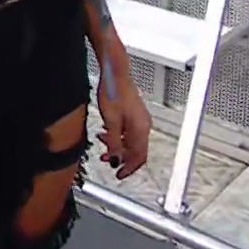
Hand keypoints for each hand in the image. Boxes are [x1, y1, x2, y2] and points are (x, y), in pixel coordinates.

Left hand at [94, 42, 150, 180]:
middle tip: (111, 164)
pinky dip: (118, 138)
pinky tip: (107, 135)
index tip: (120, 175)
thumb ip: (113, 143)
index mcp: (141, 129)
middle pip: (136, 151)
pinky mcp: (134, 114)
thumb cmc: (113, 92)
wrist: (115, 73)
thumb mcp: (110, 122)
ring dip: (118, 148)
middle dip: (122, 159)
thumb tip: (116, 159)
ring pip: (131, 142)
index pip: (139, 157)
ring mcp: (139, 119)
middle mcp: (143, 125)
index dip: (129, 169)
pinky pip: (128, 132)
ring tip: (104, 150)